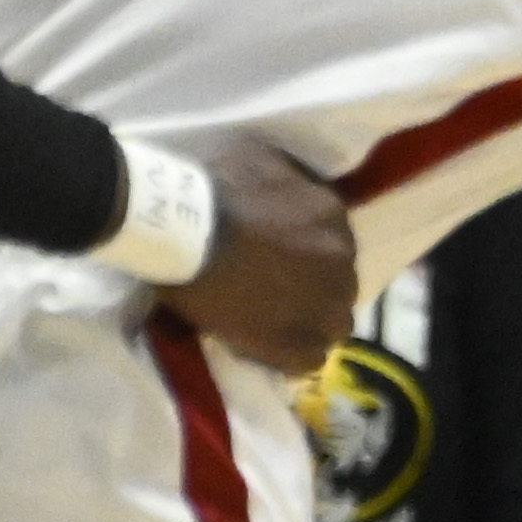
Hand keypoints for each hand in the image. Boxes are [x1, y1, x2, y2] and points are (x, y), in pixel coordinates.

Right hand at [162, 144, 359, 375]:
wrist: (181, 227)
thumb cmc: (214, 186)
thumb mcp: (265, 161)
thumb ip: (289, 181)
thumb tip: (286, 187)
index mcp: (333, 216)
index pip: (339, 246)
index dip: (313, 258)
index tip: (286, 263)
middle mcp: (340, 258)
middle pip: (341, 285)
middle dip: (315, 291)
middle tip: (278, 295)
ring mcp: (318, 302)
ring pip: (334, 324)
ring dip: (311, 325)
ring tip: (277, 327)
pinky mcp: (289, 339)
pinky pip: (309, 359)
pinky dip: (292, 357)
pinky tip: (270, 350)